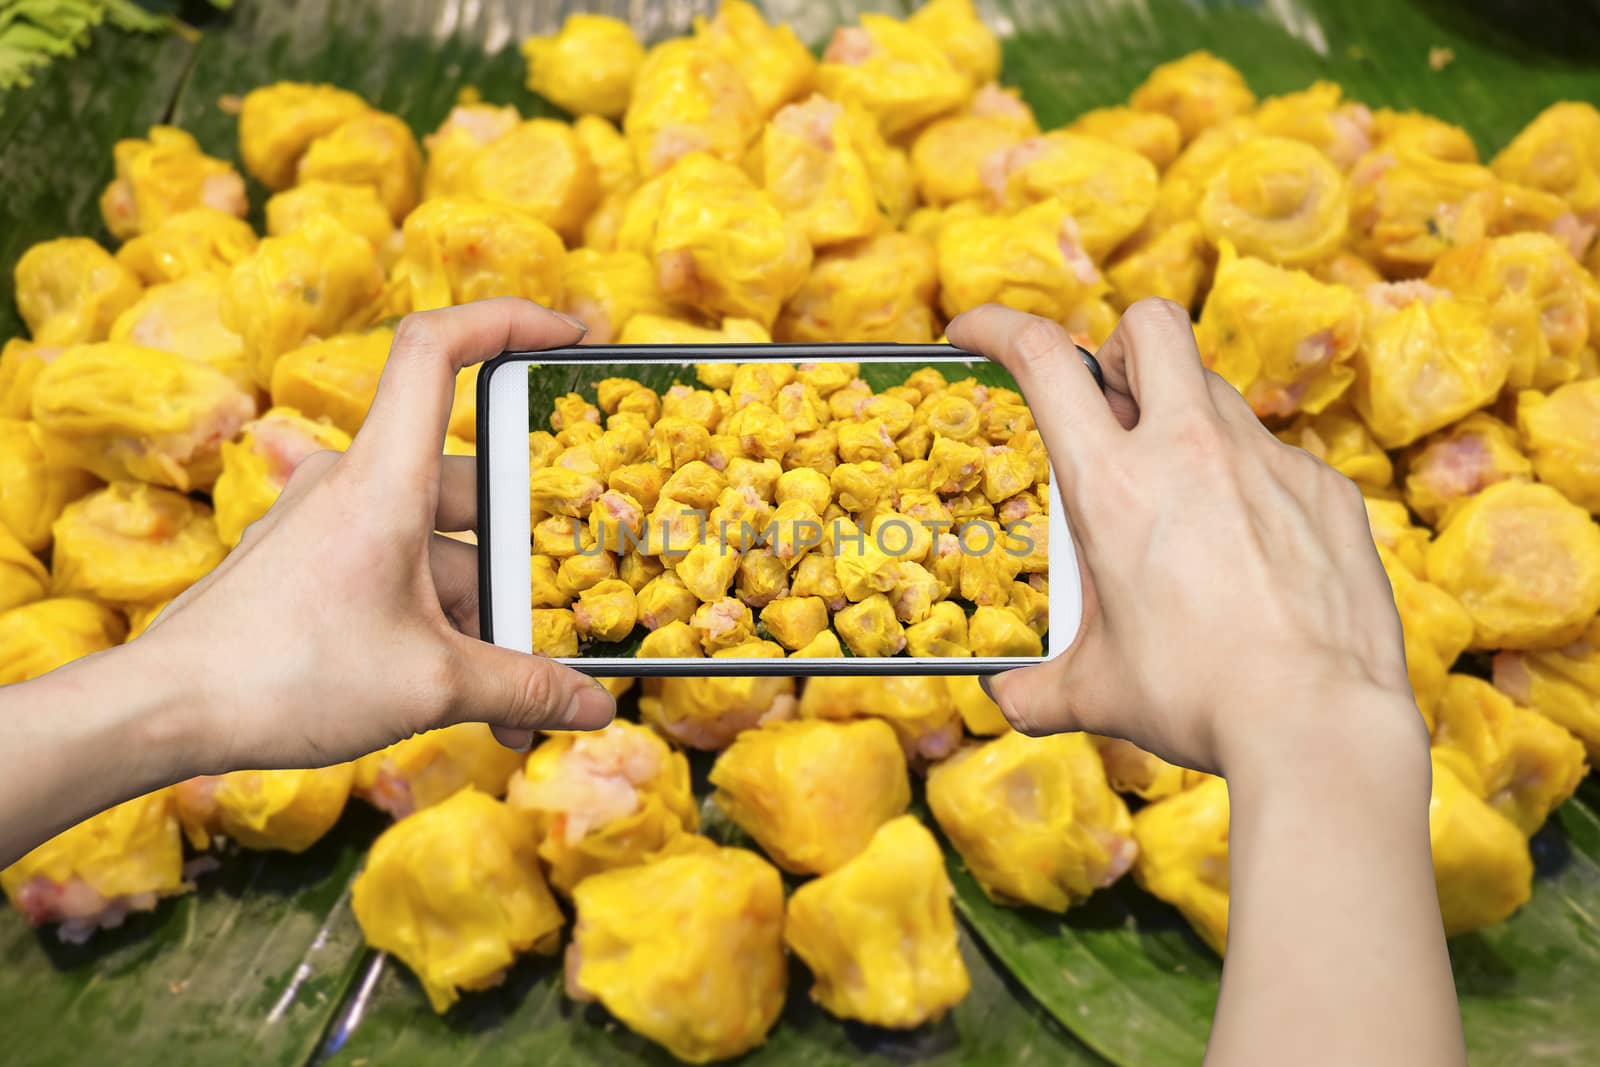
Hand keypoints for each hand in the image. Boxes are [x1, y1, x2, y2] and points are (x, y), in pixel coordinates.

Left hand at [137, 298, 616, 774]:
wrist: (163, 713)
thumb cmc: (288, 676)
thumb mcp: (431, 687)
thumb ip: (523, 689)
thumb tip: (599, 710)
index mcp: (383, 480)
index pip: (438, 350)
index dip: (508, 321)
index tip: (572, 336)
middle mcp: (354, 484)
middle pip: (470, 490)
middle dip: (523, 570)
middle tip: (564, 629)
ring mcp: (328, 523)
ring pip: (439, 549)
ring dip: (483, 619)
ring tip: (515, 703)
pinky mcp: (311, 564)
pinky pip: (399, 575)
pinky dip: (439, 625)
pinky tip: (465, 695)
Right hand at [946, 300, 1422, 778]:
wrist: (1318, 724)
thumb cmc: (1196, 700)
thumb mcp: (1097, 693)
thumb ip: (1038, 688)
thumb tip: (1008, 699)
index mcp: (1113, 486)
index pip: (1044, 359)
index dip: (999, 326)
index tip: (974, 331)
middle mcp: (1190, 450)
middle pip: (1150, 326)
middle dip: (1117, 347)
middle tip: (1111, 408)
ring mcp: (1268, 461)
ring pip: (1216, 391)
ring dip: (1182, 420)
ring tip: (1181, 501)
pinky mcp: (1325, 489)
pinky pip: (1275, 457)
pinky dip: (1248, 484)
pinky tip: (1250, 553)